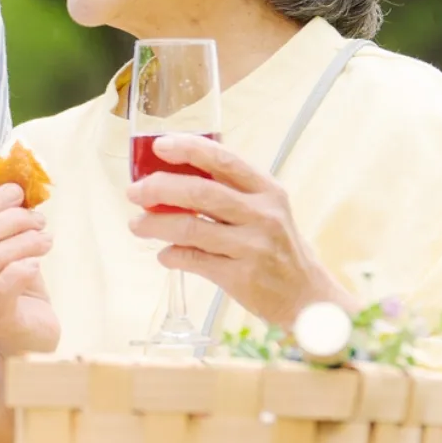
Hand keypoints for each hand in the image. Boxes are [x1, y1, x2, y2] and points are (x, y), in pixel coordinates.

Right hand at [0, 184, 59, 355]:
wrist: (28, 339)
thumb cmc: (15, 290)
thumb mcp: (4, 251)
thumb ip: (1, 223)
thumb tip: (14, 182)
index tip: (18, 192)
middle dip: (12, 220)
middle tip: (38, 219)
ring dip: (27, 241)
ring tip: (46, 239)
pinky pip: (6, 283)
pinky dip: (26, 266)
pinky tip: (37, 264)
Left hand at [126, 133, 353, 326]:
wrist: (307, 297)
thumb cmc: (278, 247)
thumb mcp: (266, 210)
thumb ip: (229, 192)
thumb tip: (172, 176)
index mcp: (268, 191)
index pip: (224, 160)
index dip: (189, 149)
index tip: (159, 146)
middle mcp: (263, 215)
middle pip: (200, 192)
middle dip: (159, 188)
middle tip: (134, 191)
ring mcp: (252, 246)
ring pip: (190, 227)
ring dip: (154, 224)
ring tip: (136, 224)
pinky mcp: (241, 276)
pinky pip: (193, 260)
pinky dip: (171, 255)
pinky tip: (164, 254)